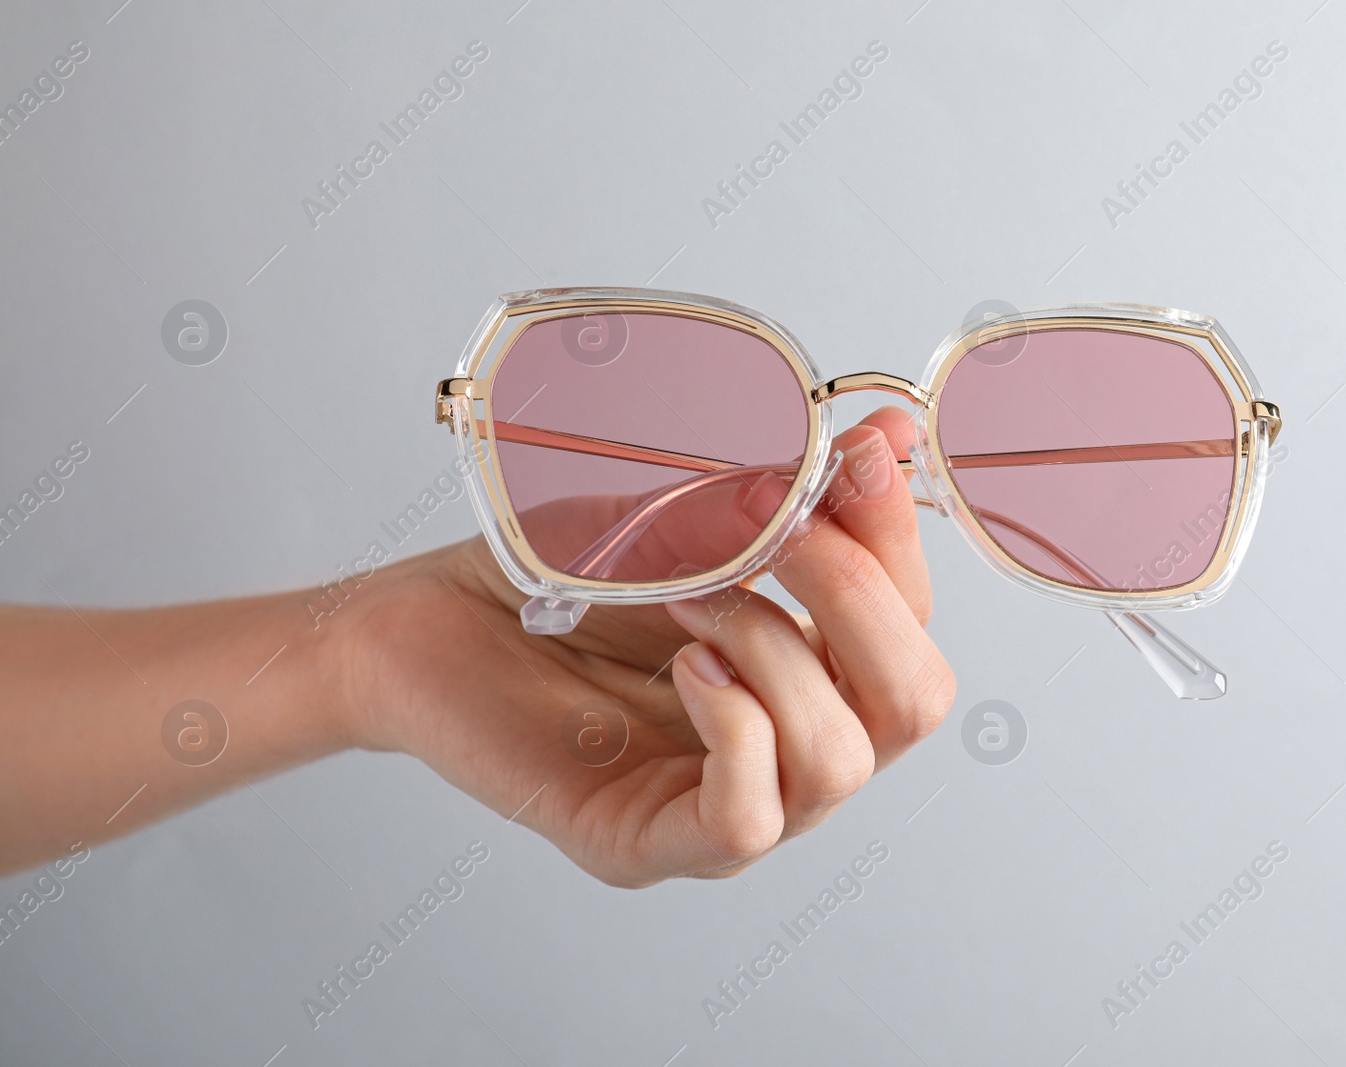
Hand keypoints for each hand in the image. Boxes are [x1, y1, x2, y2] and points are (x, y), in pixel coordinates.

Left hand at [335, 407, 955, 886]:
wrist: (431, 619)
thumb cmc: (555, 576)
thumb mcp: (684, 519)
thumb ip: (789, 495)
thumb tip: (892, 436)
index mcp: (809, 676)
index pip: (914, 628)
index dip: (896, 544)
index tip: (851, 463)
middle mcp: (786, 753)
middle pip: (913, 705)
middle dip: (857, 599)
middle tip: (778, 536)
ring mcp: (722, 808)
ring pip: (837, 762)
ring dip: (773, 649)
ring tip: (692, 598)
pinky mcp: (647, 846)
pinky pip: (747, 818)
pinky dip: (732, 722)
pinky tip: (685, 665)